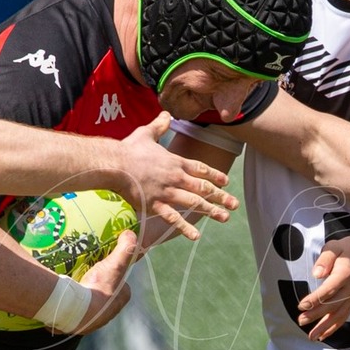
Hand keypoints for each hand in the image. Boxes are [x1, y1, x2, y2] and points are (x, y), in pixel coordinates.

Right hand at [70, 229, 137, 334]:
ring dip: (86, 296)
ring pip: (91, 304)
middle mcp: (110, 312)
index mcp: (121, 300)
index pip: (122, 285)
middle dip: (100, 287)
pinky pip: (76, 310)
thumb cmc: (100, 288)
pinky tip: (67, 295)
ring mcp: (93, 319)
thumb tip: (131, 234)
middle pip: (107, 295)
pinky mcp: (78, 323)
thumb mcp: (115, 264)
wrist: (78, 310)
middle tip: (89, 275)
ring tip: (77, 283)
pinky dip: (73, 303)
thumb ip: (125, 248)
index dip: (116, 276)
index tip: (107, 267)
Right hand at [117, 112, 236, 241]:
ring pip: (194, 202)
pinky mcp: (155, 205)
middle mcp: (176, 177)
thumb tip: (166, 113)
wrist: (114, 164)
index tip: (226, 182)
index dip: (215, 175)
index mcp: (175, 161)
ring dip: (211, 210)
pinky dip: (185, 228)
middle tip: (234, 204)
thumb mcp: (146, 133)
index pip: (201, 168)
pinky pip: (173, 218)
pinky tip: (196, 236)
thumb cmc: (128, 149)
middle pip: (203, 187)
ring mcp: (167, 192)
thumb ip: (159, 125)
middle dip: (221, 196)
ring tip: (225, 217)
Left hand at [296, 239, 349, 340]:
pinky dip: (333, 328)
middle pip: (333, 304)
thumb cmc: (342, 252)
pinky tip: (321, 335)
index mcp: (345, 273)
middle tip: (301, 320)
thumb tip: (317, 273)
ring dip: (324, 327)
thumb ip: (325, 259)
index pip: (330, 288)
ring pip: (338, 315)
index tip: (302, 305)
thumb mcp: (333, 247)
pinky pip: (342, 318)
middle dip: (316, 314)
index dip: (316, 298)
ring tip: (311, 336)